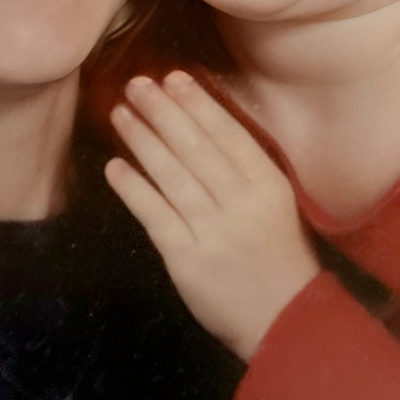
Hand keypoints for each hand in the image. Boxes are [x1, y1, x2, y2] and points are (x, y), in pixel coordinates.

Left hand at [104, 71, 318, 359]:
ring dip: (142, 140)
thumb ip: (244, 171)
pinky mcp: (187, 258)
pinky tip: (114, 166)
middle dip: (163, 112)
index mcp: (268, 185)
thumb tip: (197, 126)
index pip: (228, 134)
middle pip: (195, 148)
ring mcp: (213, 230)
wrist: (284, 321)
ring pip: (172, 175)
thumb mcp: (275, 206)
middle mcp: (241, 202)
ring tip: (120, 113)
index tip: (174, 77)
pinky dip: (133, 188)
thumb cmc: (276, 258)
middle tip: (137, 83)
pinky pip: (155, 215)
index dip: (198, 103)